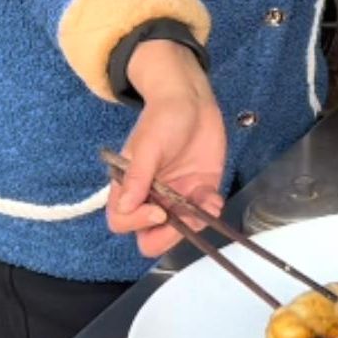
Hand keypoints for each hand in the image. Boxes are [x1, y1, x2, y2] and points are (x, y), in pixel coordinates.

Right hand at [107, 40, 226, 257]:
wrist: (192, 101)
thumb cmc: (162, 117)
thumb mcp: (147, 144)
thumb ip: (138, 175)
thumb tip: (125, 206)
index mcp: (129, 187)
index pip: (122, 221)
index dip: (138, 222)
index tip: (159, 209)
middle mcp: (151, 198)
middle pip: (150, 236)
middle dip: (168, 235)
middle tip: (185, 216)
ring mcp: (176, 197)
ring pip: (180, 230)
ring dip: (194, 224)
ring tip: (207, 203)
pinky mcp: (200, 191)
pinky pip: (203, 214)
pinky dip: (210, 211)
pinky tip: (214, 198)